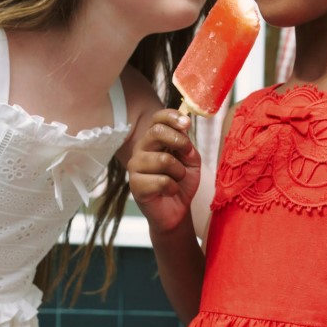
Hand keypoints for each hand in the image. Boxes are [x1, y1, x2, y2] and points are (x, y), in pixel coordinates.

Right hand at [127, 109, 200, 234]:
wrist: (176, 210)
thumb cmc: (181, 182)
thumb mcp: (192, 161)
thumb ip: (188, 145)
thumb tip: (183, 130)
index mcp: (154, 139)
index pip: (158, 119)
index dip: (172, 117)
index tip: (187, 123)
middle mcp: (141, 149)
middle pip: (157, 132)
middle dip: (179, 142)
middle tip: (187, 154)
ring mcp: (135, 167)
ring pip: (163, 159)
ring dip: (179, 172)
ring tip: (177, 180)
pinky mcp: (135, 185)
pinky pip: (161, 181)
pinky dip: (173, 188)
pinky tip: (169, 191)